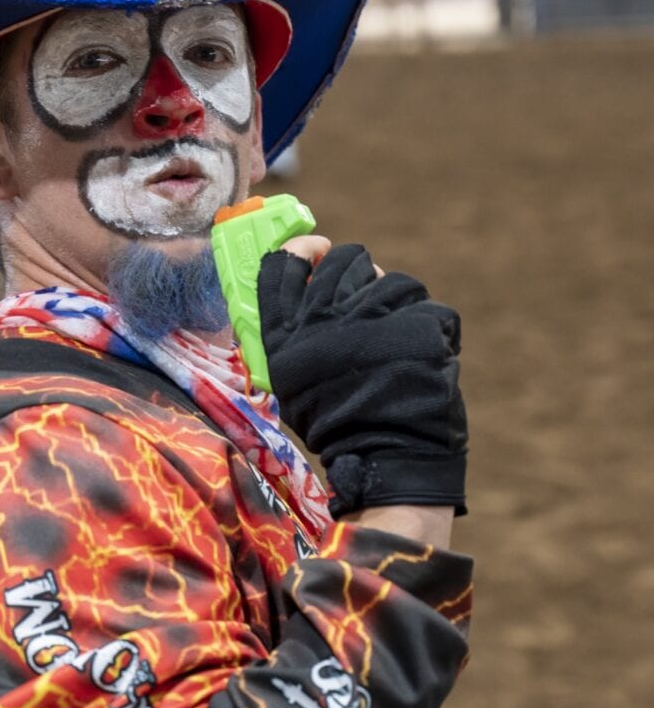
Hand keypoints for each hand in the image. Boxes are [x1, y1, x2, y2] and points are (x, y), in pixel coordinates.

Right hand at [257, 242, 467, 518]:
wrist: (387, 458)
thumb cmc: (335, 424)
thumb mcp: (291, 382)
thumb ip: (293, 336)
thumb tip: (309, 283)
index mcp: (285, 335)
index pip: (280, 265)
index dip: (300, 249)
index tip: (316, 249)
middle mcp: (321, 319)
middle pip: (338, 261)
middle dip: (354, 269)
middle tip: (363, 291)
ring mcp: (369, 319)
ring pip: (386, 278)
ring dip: (393, 297)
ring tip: (396, 329)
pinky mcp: (415, 325)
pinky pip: (423, 304)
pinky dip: (428, 324)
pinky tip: (423, 350)